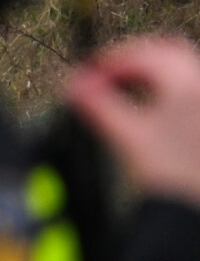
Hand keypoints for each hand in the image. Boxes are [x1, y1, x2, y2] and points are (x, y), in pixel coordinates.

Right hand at [67, 37, 199, 206]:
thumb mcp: (129, 136)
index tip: (88, 74)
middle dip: (134, 58)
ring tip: (123, 87)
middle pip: (168, 52)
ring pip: (181, 69)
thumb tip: (72, 84)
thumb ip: (98, 105)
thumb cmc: (172, 176)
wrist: (194, 208)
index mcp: (188, 85)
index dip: (111, 60)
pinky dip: (164, 88)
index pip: (145, 54)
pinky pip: (187, 88)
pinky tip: (149, 105)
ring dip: (150, 72)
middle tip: (105, 74)